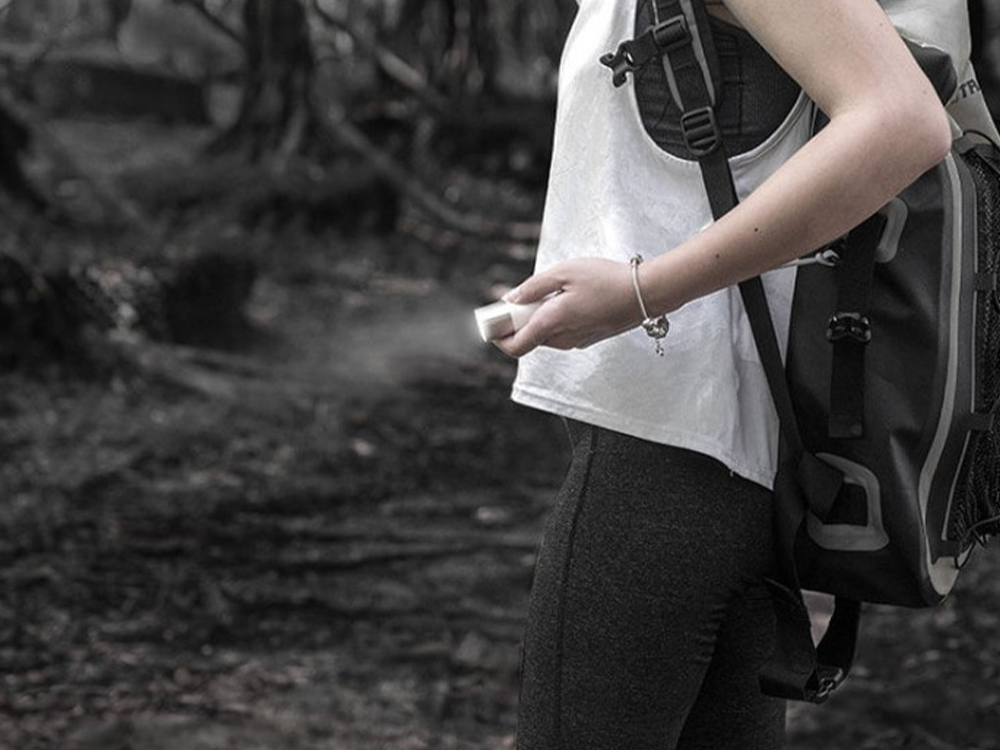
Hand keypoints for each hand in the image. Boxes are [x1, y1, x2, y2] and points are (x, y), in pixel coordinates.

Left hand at [493, 257, 641, 357]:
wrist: (646, 293)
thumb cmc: (606, 279)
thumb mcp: (565, 272)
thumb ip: (533, 287)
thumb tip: (510, 300)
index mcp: (552, 323)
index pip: (514, 346)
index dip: (497, 336)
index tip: (493, 319)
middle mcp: (562, 339)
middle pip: (528, 339)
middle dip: (518, 321)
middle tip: (521, 297)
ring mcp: (576, 342)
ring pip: (544, 336)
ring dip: (537, 320)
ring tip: (550, 293)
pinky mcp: (588, 338)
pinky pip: (561, 334)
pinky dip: (554, 320)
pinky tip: (567, 299)